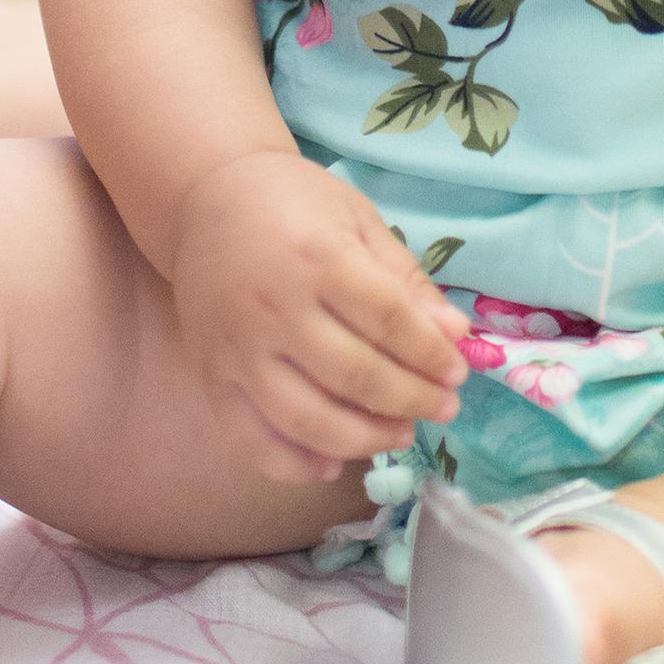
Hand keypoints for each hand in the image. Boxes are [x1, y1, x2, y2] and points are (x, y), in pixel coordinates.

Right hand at [170, 151, 472, 480]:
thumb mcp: (358, 220)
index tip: (458, 373)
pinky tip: (331, 464)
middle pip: (355, 375)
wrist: (205, 198)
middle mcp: (274, 308)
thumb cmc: (292, 201)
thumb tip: (456, 336)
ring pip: (307, 419)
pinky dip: (293, 464)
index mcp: (318, 257)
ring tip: (400, 434)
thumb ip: (405, 279)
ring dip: (364, 439)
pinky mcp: (210, 376)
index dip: (431, 354)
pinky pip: (250, 438)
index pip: (389, 321)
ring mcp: (237, 349)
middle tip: (443, 408)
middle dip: (411, 400)